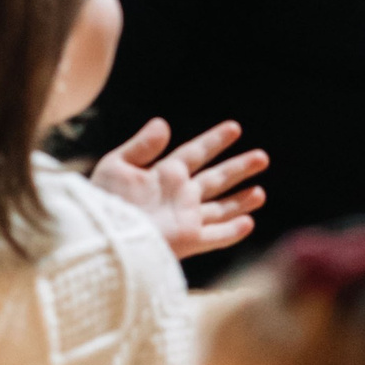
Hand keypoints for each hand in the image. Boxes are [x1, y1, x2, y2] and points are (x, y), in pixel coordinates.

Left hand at [90, 118, 267, 261]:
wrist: (101, 236)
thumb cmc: (103, 201)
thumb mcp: (117, 165)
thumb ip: (142, 146)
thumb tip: (163, 123)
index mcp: (164, 174)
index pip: (196, 153)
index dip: (215, 141)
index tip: (235, 128)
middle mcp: (179, 195)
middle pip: (215, 179)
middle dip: (238, 168)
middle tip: (262, 157)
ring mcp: (185, 218)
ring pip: (220, 208)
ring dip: (240, 201)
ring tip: (261, 193)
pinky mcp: (187, 240)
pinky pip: (216, 236)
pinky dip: (232, 231)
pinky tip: (250, 223)